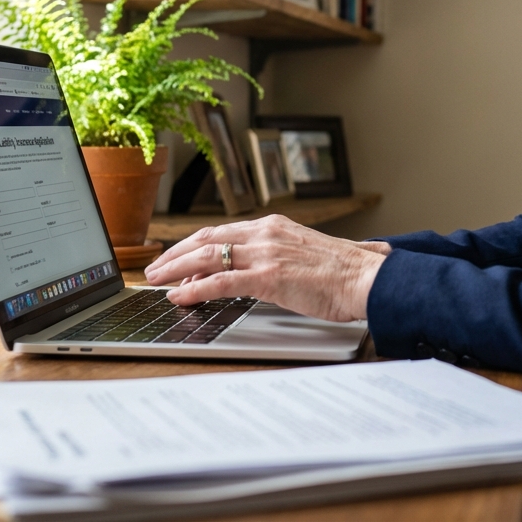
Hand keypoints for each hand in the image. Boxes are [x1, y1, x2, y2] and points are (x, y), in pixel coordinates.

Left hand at [143, 216, 388, 321]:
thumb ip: (279, 257)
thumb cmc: (344, 272)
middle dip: (175, 253)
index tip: (176, 258)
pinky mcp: (268, 277)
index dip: (193, 245)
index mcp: (274, 226)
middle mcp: (265, 233)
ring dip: (175, 269)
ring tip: (156, 280)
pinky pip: (220, 281)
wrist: (366, 278)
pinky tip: (179, 296)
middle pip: (206, 238)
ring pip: (206, 256)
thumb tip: (261, 272)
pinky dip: (194, 289)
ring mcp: (265, 254)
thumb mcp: (304, 254)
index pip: (221, 232)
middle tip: (155, 267)